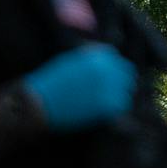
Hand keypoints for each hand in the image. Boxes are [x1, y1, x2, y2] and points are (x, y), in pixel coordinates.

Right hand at [20, 43, 136, 130]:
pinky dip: (114, 110)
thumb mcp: (71, 60)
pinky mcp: (109, 105)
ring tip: (104, 104)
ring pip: (127, 92)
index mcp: (99, 55)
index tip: (109, 80)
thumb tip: (105, 57)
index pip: (118, 61)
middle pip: (127, 75)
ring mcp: (110, 87)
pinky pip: (121, 107)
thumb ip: (91, 57)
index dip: (114, 71)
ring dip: (119, 97)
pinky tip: (102, 112)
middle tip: (110, 94)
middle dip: (120, 83)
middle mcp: (108, 68)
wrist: (39, 103)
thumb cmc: (49, 83)